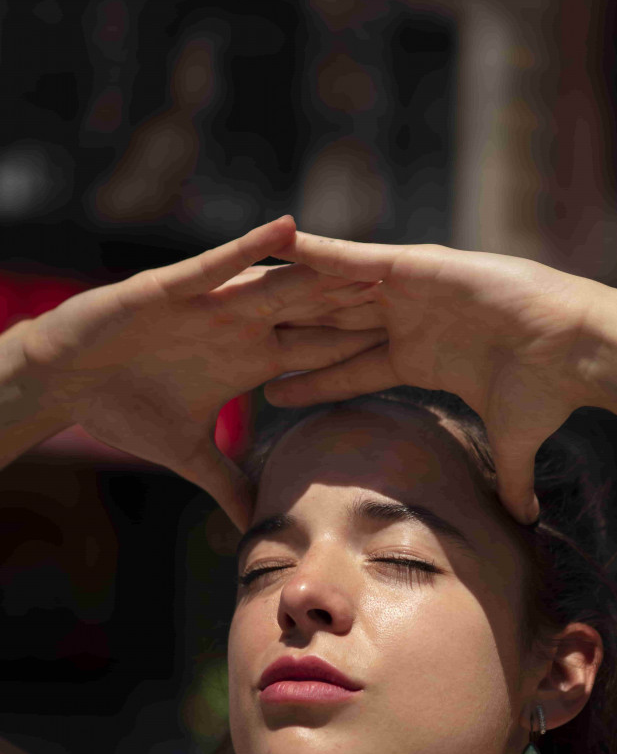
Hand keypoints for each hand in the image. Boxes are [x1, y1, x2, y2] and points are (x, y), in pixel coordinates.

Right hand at [19, 216, 384, 528]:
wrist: (68, 379)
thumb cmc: (125, 407)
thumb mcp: (188, 454)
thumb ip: (227, 482)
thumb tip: (254, 523)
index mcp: (250, 358)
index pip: (316, 354)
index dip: (359, 350)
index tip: (408, 349)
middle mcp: (239, 325)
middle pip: (311, 314)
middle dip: (357, 307)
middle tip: (412, 298)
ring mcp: (212, 303)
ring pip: (278, 285)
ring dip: (321, 274)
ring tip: (367, 261)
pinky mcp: (176, 286)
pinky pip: (222, 264)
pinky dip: (253, 248)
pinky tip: (288, 231)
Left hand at [264, 232, 614, 521]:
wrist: (575, 349)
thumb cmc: (546, 393)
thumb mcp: (513, 443)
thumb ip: (509, 479)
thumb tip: (524, 522)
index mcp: (420, 357)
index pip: (350, 370)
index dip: (309, 381)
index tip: (267, 393)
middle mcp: (408, 320)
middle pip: (331, 327)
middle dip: (284, 332)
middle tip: (233, 334)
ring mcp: (410, 291)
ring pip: (334, 292)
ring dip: (287, 290)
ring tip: (237, 287)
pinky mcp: (416, 266)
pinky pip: (355, 260)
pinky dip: (316, 253)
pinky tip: (275, 249)